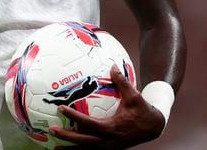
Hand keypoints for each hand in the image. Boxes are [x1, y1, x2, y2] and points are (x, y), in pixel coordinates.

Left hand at [50, 65, 164, 148]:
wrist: (154, 127)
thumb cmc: (143, 111)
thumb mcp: (134, 96)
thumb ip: (122, 81)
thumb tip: (113, 65)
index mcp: (111, 128)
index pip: (88, 123)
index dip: (73, 116)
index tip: (61, 108)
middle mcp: (108, 140)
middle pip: (83, 141)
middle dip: (67, 137)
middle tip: (52, 130)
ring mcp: (108, 146)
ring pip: (86, 149)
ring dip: (71, 149)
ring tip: (55, 148)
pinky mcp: (110, 148)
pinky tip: (69, 148)